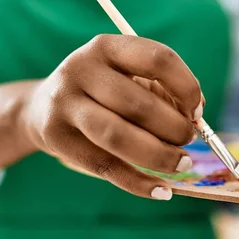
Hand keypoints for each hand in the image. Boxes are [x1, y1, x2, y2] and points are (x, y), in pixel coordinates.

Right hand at [21, 34, 201, 199]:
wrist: (42, 108)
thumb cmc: (104, 93)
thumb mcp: (130, 79)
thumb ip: (165, 93)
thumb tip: (197, 118)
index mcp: (107, 47)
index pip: (158, 59)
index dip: (186, 87)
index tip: (197, 112)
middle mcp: (81, 69)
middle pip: (139, 104)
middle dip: (174, 128)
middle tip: (188, 140)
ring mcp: (64, 104)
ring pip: (118, 136)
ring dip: (159, 155)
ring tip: (181, 163)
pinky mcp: (57, 139)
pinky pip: (105, 167)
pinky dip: (139, 183)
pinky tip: (163, 191)